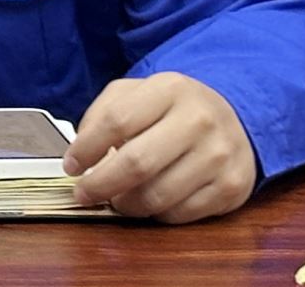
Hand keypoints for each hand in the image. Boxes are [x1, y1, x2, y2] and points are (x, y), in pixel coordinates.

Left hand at [62, 73, 256, 222]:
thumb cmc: (172, 110)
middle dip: (100, 186)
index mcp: (170, 88)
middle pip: (136, 164)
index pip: (116, 121)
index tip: (71, 166)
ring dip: (127, 204)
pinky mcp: (231, 187)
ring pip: (156, 197)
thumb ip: (103, 114)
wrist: (233, 119)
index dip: (86, 149)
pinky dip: (156, 214)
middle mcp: (199, 119)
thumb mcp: (136, 94)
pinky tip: (153, 200)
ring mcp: (219, 155)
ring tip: (119, 197)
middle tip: (84, 194)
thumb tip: (80, 154)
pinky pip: (178, 215)